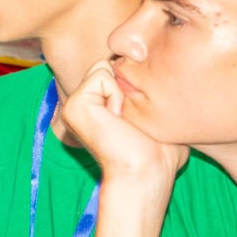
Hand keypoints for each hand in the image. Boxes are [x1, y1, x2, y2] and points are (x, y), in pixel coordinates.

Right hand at [58, 60, 187, 183]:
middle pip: (109, 64)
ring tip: (123, 119)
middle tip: (130, 119)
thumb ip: (149, 89)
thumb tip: (163, 68)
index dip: (135, 84)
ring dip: (122, 91)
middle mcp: (83, 104)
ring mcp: (75, 104)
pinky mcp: (74, 105)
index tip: (138, 118)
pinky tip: (116, 120)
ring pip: (104, 66)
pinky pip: (101, 75)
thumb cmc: (160, 152)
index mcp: (97, 105)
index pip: (117, 70)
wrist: (146, 172)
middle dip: (127, 85)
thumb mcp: (157, 114)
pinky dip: (116, 95)